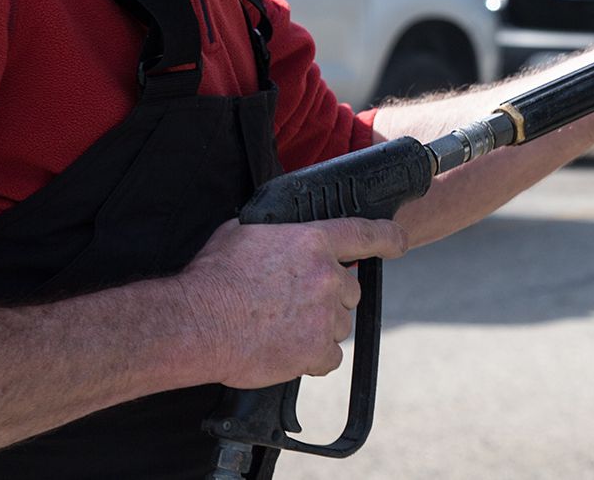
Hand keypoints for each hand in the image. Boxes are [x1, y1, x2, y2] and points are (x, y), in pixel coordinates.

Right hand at [172, 216, 408, 387]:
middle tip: (294, 305)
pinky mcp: (315, 350)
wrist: (194, 324)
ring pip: (340, 325)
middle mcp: (327, 276)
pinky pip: (329, 357)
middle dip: (329, 298)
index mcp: (313, 241)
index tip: (399, 243)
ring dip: (319, 329)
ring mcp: (324, 315)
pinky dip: (313, 358)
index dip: (389, 238)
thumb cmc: (212, 278)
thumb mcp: (245, 234)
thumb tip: (279, 236)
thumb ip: (277, 234)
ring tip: (281, 329)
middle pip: (350, 290)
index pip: (367, 234)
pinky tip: (286, 352)